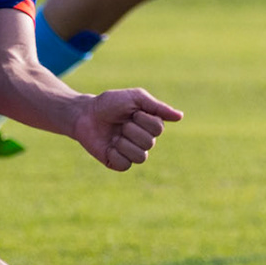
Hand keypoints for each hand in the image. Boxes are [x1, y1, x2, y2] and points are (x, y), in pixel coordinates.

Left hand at [69, 87, 183, 170]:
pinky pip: (125, 165)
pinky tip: (109, 146)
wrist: (85, 115)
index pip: (158, 129)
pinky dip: (115, 154)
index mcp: (151, 125)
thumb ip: (157, 107)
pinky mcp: (118, 163)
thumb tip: (180, 116)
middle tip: (120, 123)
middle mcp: (144, 141)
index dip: (143, 119)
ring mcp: (131, 153)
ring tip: (114, 135)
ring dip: (124, 143)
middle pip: (149, 143)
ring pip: (140, 157)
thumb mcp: (134, 98)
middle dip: (131, 130)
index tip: (131, 112)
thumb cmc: (110, 103)